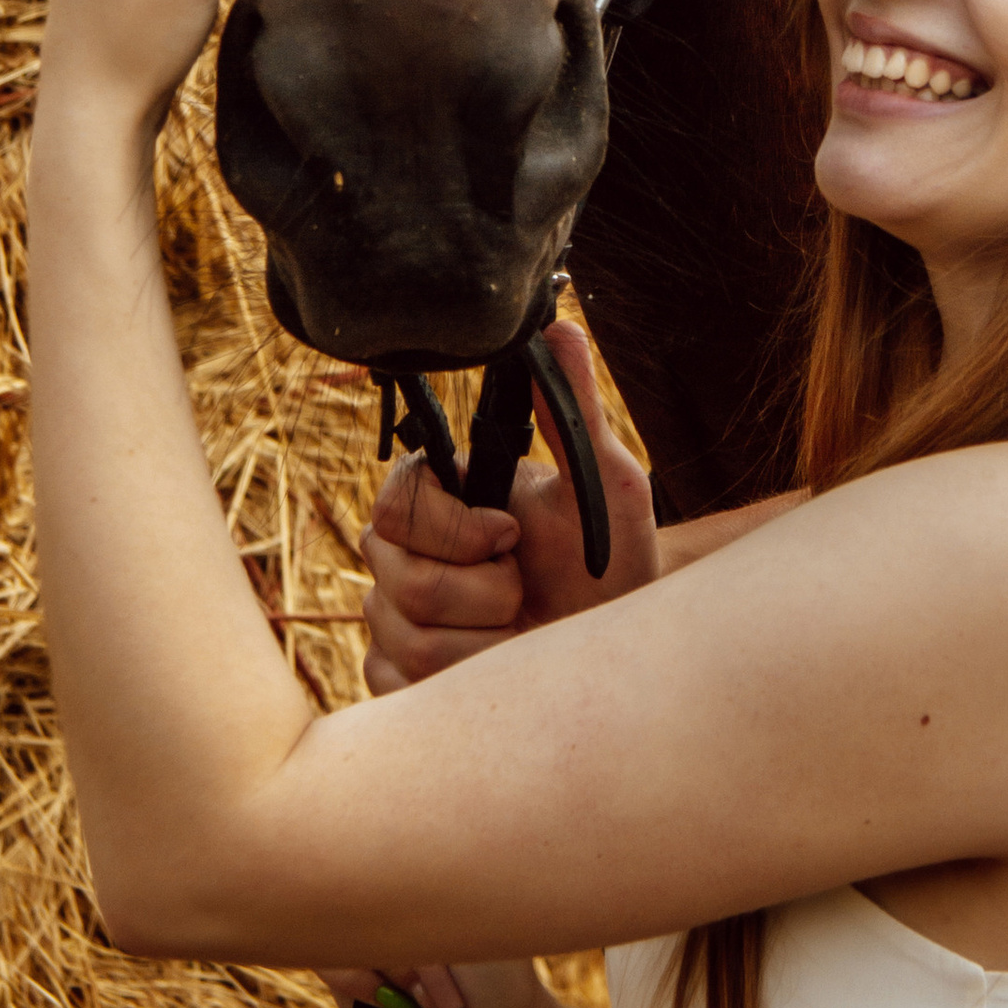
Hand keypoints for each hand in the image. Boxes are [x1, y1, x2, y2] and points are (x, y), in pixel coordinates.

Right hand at [360, 322, 656, 689]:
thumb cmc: (612, 565)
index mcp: (439, 499)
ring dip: (485, 644)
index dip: (454, 531)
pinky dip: (460, 682)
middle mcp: (401, 554)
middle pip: (396, 580)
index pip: (395, 503)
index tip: (512, 537)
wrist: (617, 652)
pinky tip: (495, 669)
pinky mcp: (392, 675)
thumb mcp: (605, 483)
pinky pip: (395, 683)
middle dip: (482, 595)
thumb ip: (574, 407)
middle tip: (527, 589)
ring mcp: (390, 617)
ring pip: (405, 639)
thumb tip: (557, 325)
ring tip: (521, 630)